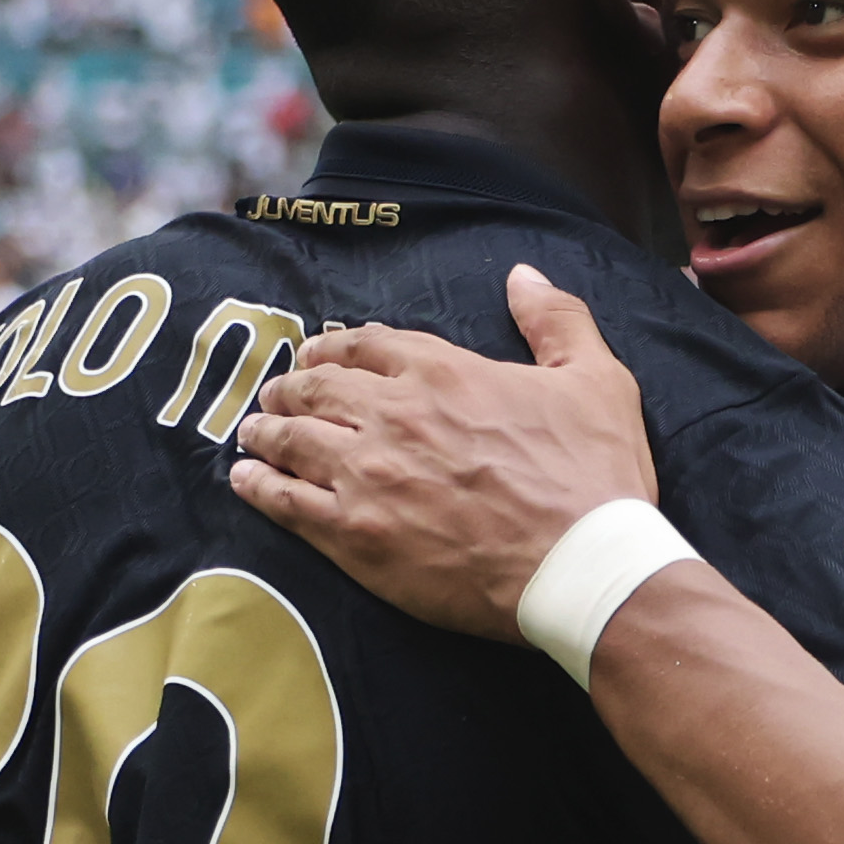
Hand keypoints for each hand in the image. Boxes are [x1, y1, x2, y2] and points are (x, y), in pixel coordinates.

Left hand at [227, 264, 657, 636]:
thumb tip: (524, 276)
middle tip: (277, 394)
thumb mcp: (597, 380)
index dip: (336, 347)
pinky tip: (245, 480)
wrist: (581, 567)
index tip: (319, 353)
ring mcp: (367, 476)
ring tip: (254, 431)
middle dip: (292, 387)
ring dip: (267, 430)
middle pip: (318, 387)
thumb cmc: (595, 477)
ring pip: (293, 440)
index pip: (367, 344)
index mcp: (444, 372)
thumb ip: (556, 320)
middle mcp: (393, 415)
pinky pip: (287, 503)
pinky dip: (259, 486)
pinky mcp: (356, 536)